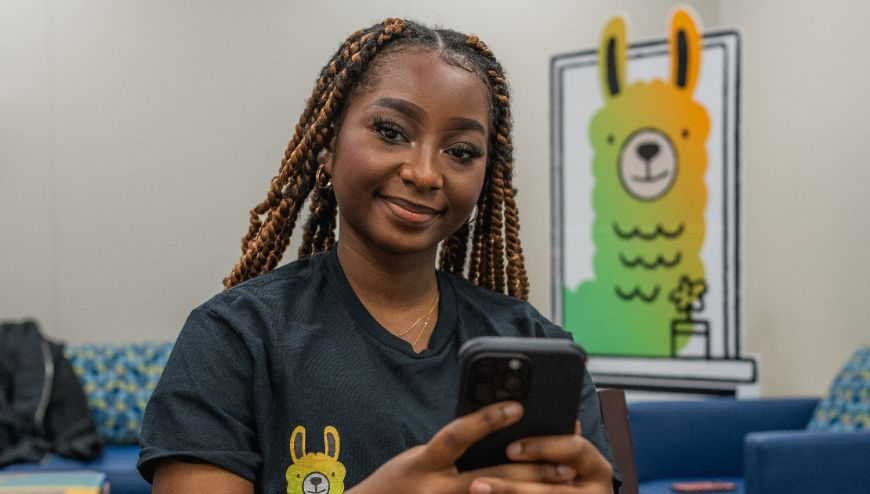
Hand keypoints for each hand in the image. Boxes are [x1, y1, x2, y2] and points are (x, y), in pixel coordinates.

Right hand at [348, 402, 593, 493]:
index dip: (487, 419)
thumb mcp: (418, 458)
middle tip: (564, 461)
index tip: (518, 406)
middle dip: (531, 468)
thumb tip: (490, 431)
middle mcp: (437, 490)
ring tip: (561, 482)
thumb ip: (451, 449)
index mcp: (424, 464)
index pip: (458, 435)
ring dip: (531, 490)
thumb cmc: (396, 483)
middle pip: (492, 476)